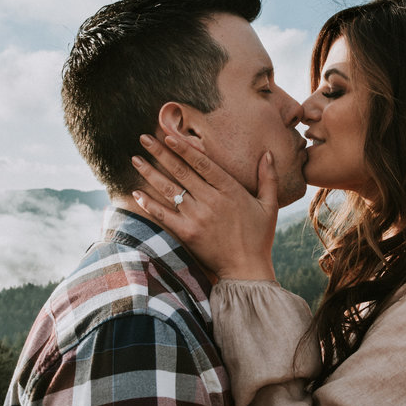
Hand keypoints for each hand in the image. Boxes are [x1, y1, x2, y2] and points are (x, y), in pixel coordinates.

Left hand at [130, 133, 278, 279]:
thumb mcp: (269, 205)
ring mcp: (197, 217)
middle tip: (143, 138)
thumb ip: (268, 178)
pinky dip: (149, 204)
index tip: (168, 135)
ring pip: (169, 189)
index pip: (202, 162)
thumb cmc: (259, 237)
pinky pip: (163, 215)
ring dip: (150, 173)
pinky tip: (136, 193)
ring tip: (135, 159)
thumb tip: (268, 154)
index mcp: (230, 189)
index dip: (183, 147)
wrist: (246, 270)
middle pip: (181, 171)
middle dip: (160, 152)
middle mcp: (211, 200)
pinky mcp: (187, 233)